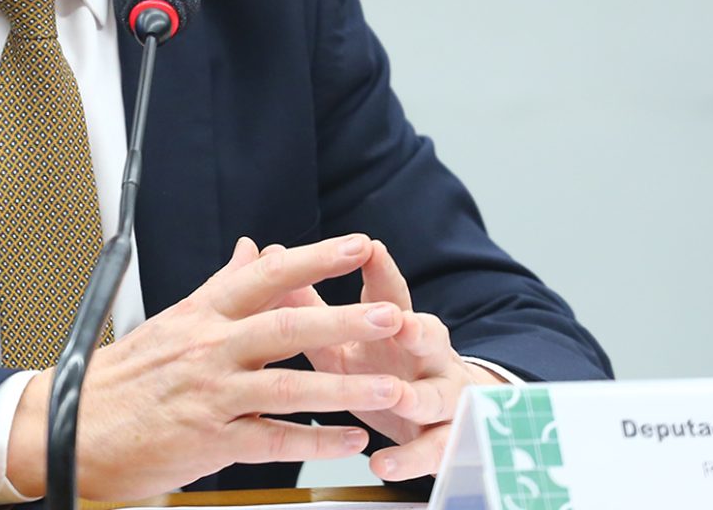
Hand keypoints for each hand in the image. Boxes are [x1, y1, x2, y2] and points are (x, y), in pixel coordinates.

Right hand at [6, 234, 411, 500]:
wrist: (71, 429)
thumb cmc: (120, 380)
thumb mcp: (171, 321)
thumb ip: (221, 285)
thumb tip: (254, 249)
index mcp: (201, 314)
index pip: (266, 276)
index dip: (315, 260)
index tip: (356, 246)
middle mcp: (208, 348)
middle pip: (285, 325)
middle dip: (343, 320)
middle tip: (388, 315)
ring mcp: (210, 394)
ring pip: (287, 384)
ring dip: (344, 386)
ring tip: (387, 386)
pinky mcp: (210, 439)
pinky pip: (273, 439)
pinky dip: (316, 441)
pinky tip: (350, 440)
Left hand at [284, 238, 503, 479]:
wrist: (442, 416)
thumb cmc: (383, 367)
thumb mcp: (345, 339)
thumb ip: (309, 304)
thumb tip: (268, 255)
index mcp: (401, 327)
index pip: (392, 294)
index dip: (382, 271)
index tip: (370, 248)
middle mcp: (427, 357)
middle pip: (428, 338)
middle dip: (415, 330)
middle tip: (399, 324)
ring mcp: (442, 399)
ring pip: (436, 396)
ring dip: (417, 396)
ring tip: (397, 396)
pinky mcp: (443, 441)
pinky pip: (431, 450)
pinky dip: (408, 458)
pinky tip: (383, 464)